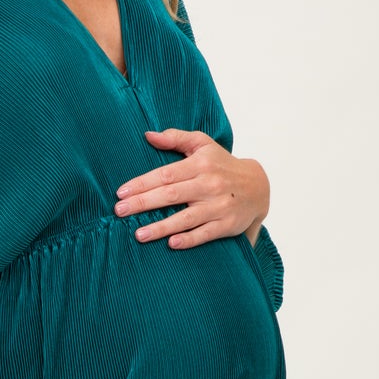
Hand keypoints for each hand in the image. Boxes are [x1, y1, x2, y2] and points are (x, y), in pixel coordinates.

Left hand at [114, 129, 269, 248]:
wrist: (258, 186)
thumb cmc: (223, 165)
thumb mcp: (203, 144)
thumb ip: (176, 138)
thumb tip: (148, 135)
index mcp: (200, 165)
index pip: (166, 174)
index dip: (142, 183)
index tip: (121, 192)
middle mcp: (209, 185)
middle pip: (171, 195)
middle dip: (144, 203)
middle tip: (120, 211)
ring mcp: (218, 206)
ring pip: (186, 218)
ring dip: (161, 227)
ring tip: (139, 234)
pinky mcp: (227, 224)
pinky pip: (205, 233)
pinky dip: (189, 239)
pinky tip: (171, 244)